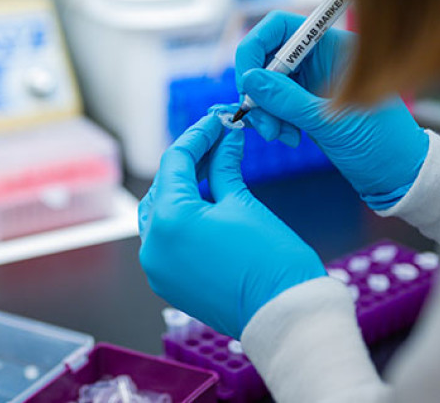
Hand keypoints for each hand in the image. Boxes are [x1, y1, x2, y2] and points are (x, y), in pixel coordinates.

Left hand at [138, 111, 325, 338]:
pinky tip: (207, 203)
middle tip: (217, 140)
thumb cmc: (272, 262)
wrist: (286, 317)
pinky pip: (166, 239)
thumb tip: (227, 137)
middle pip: (163, 187)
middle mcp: (153, 244)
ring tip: (213, 169)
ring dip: (183, 189)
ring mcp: (157, 267)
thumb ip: (225, 166)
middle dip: (189, 162)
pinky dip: (182, 218)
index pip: (175, 162)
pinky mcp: (167, 282)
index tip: (215, 121)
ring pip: (160, 213)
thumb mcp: (244, 203)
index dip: (198, 136)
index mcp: (169, 219)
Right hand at [235, 11, 428, 209]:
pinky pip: (273, 104)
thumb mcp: (331, 122)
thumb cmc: (381, 144)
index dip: (254, 48)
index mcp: (333, 46)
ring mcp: (310, 82)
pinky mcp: (304, 104)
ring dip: (263, 111)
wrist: (399, 174)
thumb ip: (287, 99)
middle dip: (257, 90)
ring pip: (265, 84)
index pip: (279, 27)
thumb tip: (249, 79)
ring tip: (280, 136)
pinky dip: (271, 120)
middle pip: (266, 57)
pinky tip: (288, 137)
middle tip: (263, 123)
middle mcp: (319, 58)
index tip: (247, 82)